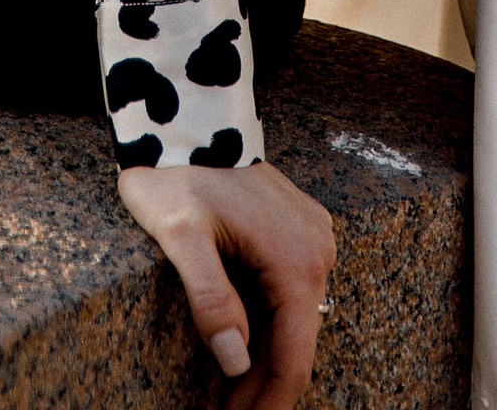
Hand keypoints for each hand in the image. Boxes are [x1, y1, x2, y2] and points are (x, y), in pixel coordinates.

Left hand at [117, 156, 335, 408]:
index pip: (292, 361)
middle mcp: (318, 250)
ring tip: (229, 396)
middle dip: (262, 390)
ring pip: (294, 322)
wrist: (188, 116)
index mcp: (297, 261)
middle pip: (295, 346)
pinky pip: (290, 294)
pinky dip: (269, 326)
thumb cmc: (178, 172)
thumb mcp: (181, 236)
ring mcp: (313, 238)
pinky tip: (241, 345)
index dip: (266, 405)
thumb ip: (211, 298)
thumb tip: (236, 361)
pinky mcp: (300, 230)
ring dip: (264, 361)